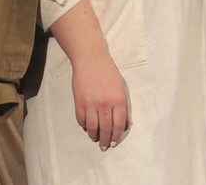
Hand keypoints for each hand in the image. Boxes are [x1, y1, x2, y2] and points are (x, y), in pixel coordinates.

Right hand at [49, 0, 132, 151]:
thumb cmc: (108, 72)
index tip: (114, 142)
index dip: (117, 137)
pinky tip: (86, 127)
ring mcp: (91, 104)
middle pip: (106, 129)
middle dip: (105, 140)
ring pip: (92, 127)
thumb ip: (124, 106)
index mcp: (118, 100)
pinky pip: (81, 120)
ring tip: (95, 138)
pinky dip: (84, 126)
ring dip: (94, 135)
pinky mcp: (79, 102)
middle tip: (104, 146)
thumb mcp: (121, 87)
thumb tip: (126, 123)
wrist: (91, 59)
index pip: (119, 125)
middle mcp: (105, 104)